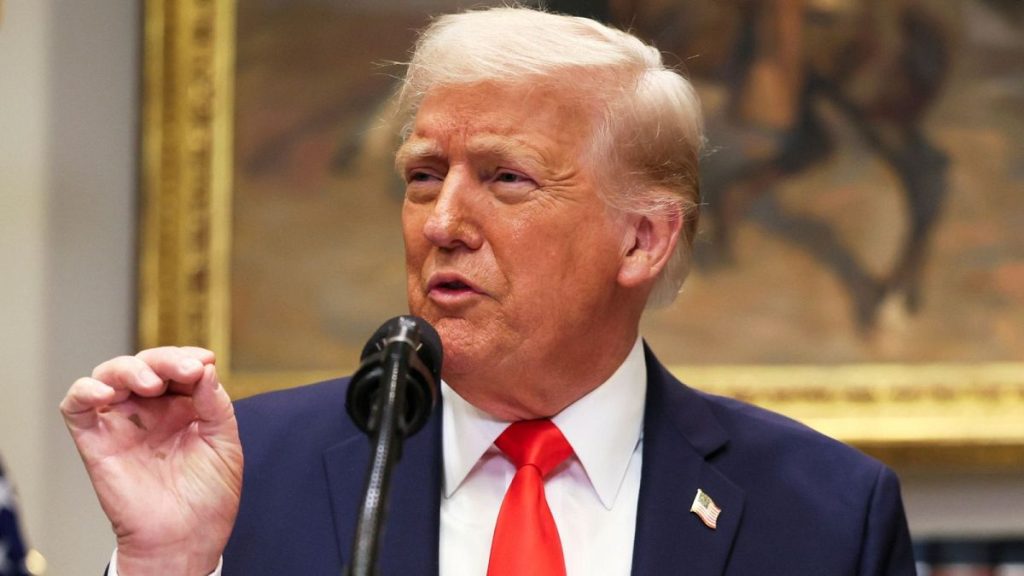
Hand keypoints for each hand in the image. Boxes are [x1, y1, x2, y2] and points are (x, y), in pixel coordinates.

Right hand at [60, 347, 242, 575]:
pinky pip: (76, 406)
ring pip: (110, 374)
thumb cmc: (208, 497)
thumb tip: (205, 367)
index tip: (205, 361)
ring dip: (130, 369)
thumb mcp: (225, 442)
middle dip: (165, 360)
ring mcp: (122, 423)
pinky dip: (85, 390)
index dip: (188, 356)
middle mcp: (150, 411)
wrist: (186, 539)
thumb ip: (216, 403)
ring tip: (151, 383)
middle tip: (186, 370)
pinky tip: (107, 392)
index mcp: (182, 407)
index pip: (177, 367)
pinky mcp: (95, 441)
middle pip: (145, 364)